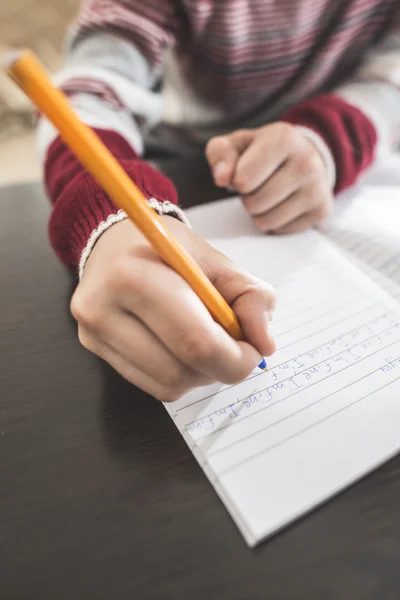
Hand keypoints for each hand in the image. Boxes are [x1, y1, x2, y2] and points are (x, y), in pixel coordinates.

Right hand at [71, 216, 275, 400]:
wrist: (116, 241)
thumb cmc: (170, 250)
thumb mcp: (218, 261)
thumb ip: (252, 298)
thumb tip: (264, 344)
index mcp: (134, 275)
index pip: (195, 341)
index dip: (235, 358)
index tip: (253, 351)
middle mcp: (103, 308)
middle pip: (180, 371)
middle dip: (220, 368)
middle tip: (235, 350)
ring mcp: (93, 333)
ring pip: (167, 386)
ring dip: (199, 374)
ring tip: (204, 343)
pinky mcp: (93, 348)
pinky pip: (151, 386)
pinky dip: (178, 375)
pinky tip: (181, 349)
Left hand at [206, 123, 332, 233]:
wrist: (302, 156)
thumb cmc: (261, 152)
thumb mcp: (235, 144)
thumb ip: (220, 154)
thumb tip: (222, 178)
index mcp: (283, 138)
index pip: (243, 180)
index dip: (236, 181)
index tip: (245, 170)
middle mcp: (307, 161)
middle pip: (254, 203)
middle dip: (247, 198)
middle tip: (257, 185)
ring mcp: (318, 188)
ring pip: (266, 221)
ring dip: (259, 213)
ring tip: (268, 194)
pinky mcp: (322, 210)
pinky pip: (281, 231)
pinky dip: (275, 222)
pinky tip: (282, 203)